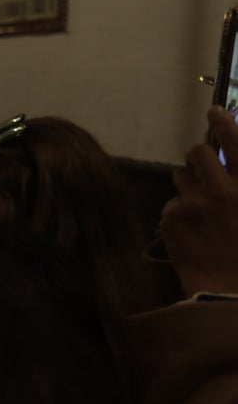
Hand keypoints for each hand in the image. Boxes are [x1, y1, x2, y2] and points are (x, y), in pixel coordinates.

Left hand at [162, 106, 237, 293]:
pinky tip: (192, 233)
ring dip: (188, 186)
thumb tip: (230, 166)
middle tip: (201, 168)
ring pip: (180, 177)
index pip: (236, 144)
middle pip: (197, 152)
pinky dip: (179, 214)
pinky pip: (171, 204)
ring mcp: (194, 203)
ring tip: (200, 209)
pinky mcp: (172, 218)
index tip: (214, 111)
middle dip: (197, 157)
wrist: (231, 291)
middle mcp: (223, 190)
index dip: (224, 124)